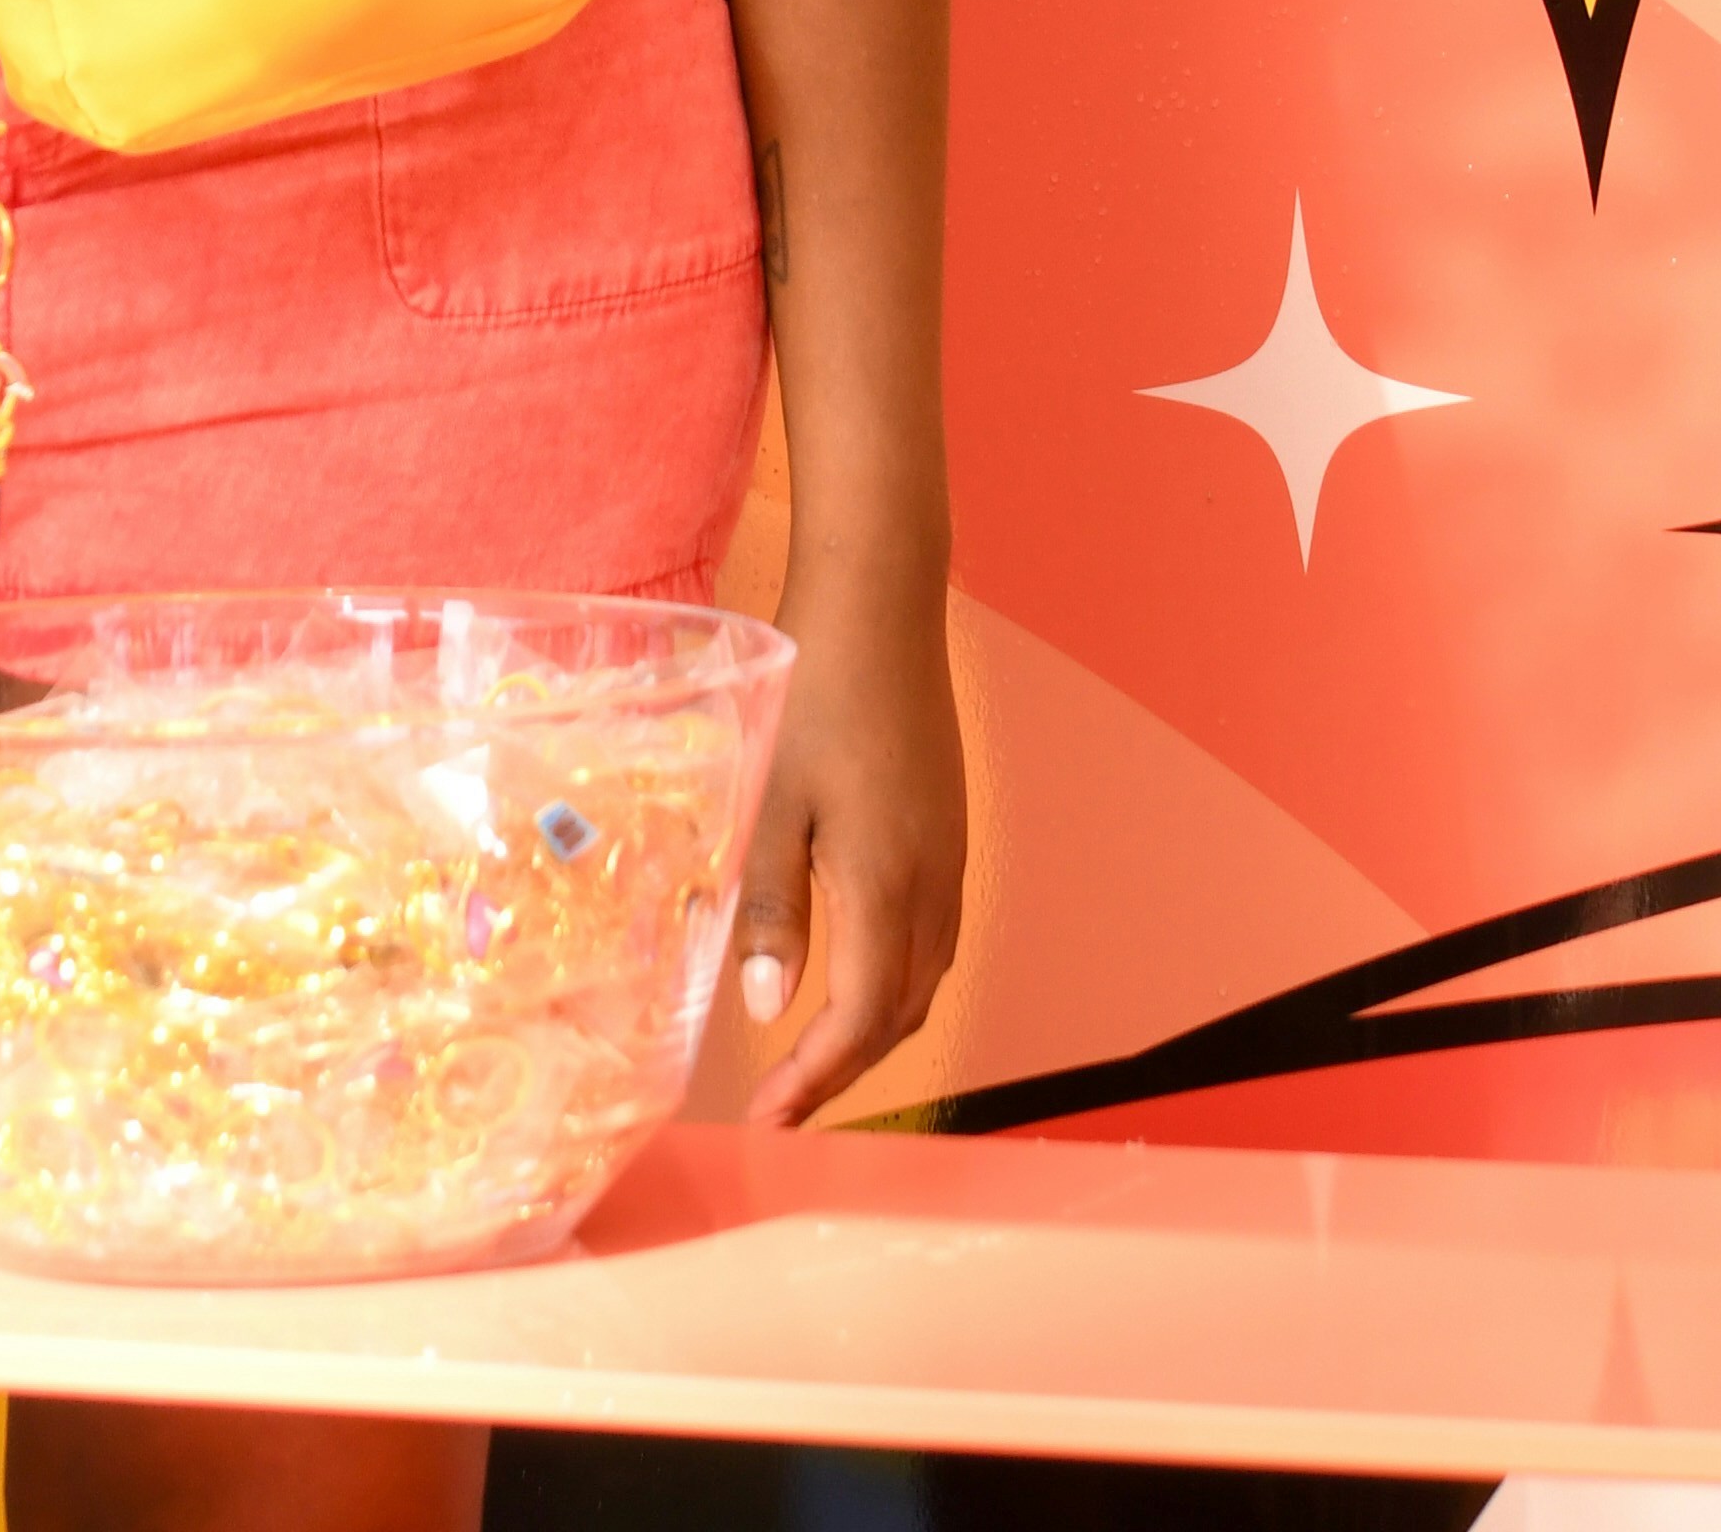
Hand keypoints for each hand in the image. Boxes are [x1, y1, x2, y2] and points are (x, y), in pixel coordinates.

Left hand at [734, 562, 963, 1126]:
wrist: (881, 601)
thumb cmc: (814, 689)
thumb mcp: (773, 798)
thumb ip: (774, 907)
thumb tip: (771, 1011)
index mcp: (886, 884)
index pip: (861, 1020)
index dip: (817, 1080)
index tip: (770, 1120)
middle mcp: (932, 884)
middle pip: (901, 1014)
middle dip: (845, 1070)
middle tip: (784, 1104)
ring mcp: (949, 857)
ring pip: (924, 980)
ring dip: (873, 1030)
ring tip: (812, 1055)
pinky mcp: (948, 830)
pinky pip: (933, 937)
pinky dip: (895, 982)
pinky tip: (854, 974)